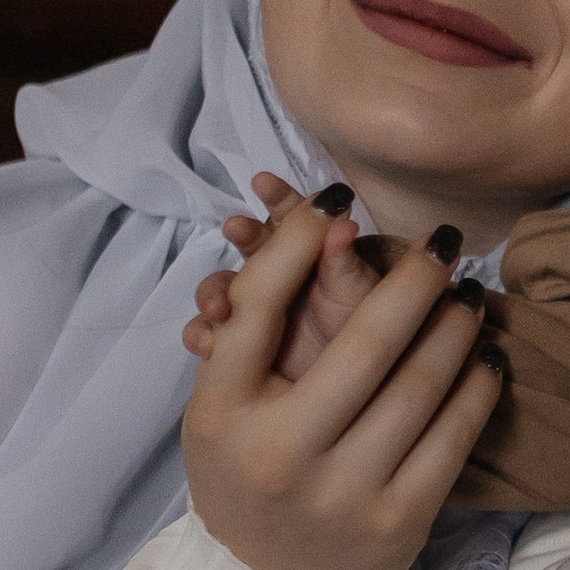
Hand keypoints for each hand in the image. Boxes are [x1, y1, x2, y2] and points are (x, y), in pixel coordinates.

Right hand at [180, 197, 502, 569]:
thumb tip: (331, 224)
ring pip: (421, 385)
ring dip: (455, 325)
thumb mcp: (221, 405)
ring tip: (468, 293)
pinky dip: (477, 385)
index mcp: (224, 415)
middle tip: (442, 243)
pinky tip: (484, 354)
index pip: (262, 307)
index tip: (342, 204)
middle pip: (364, 341)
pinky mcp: (400, 523)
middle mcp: (283, 454)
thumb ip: (259, 324)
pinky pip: (454, 437)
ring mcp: (345, 494)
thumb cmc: (245, 476)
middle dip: (414, 278)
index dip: (303, 242)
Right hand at [183, 173, 382, 384]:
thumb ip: (344, 261)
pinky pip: (211, 335)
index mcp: (307, 252)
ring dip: (215, 292)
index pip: (289, 215)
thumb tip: (342, 219)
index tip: (264, 181)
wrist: (357, 387)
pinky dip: (204, 337)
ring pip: (222, 290)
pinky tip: (206, 346)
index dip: (277, 196)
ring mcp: (251, 307)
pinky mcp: (234, 342)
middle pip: (248, 246)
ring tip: (218, 308)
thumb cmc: (365, 331)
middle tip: (237, 229)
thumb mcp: (359, 295)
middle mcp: (275, 273)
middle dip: (240, 235)